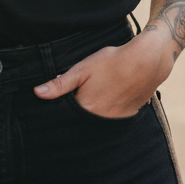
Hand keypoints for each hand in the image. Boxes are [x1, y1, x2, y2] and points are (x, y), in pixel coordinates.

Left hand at [33, 33, 172, 118]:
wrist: (146, 61)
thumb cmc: (112, 61)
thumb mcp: (83, 68)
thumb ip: (60, 83)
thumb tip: (38, 93)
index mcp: (86, 109)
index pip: (67, 117)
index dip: (62, 111)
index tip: (58, 105)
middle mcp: (101, 120)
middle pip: (82, 122)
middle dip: (77, 114)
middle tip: (80, 96)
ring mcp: (116, 120)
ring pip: (97, 122)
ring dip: (93, 114)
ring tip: (95, 96)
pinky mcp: (128, 117)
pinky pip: (112, 120)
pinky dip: (107, 113)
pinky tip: (108, 99)